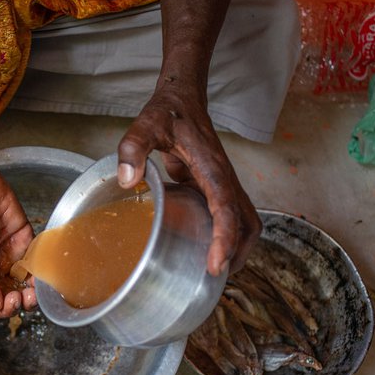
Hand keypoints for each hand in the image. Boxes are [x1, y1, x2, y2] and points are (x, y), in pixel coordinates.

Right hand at [0, 166, 36, 317]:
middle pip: (13, 297)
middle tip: (23, 297)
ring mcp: (12, 254)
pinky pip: (38, 260)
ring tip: (34, 290)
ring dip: (33, 292)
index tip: (8, 302)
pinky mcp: (26, 239)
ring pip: (27, 283)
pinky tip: (40, 272)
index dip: (2, 309)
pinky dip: (41, 270)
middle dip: (20, 303)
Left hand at [117, 84, 260, 275]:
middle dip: (238, 252)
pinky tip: (205, 250)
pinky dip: (226, 236)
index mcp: (212, 168)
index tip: (215, 264)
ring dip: (237, 248)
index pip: (227, 208)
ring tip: (215, 272)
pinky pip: (230, 216)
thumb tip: (127, 180)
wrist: (183, 98)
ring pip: (245, 222)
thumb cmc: (168, 112)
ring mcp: (223, 183)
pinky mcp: (215, 187)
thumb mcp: (145, 125)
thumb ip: (133, 148)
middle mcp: (224, 178)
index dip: (224, 238)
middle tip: (215, 276)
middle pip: (248, 223)